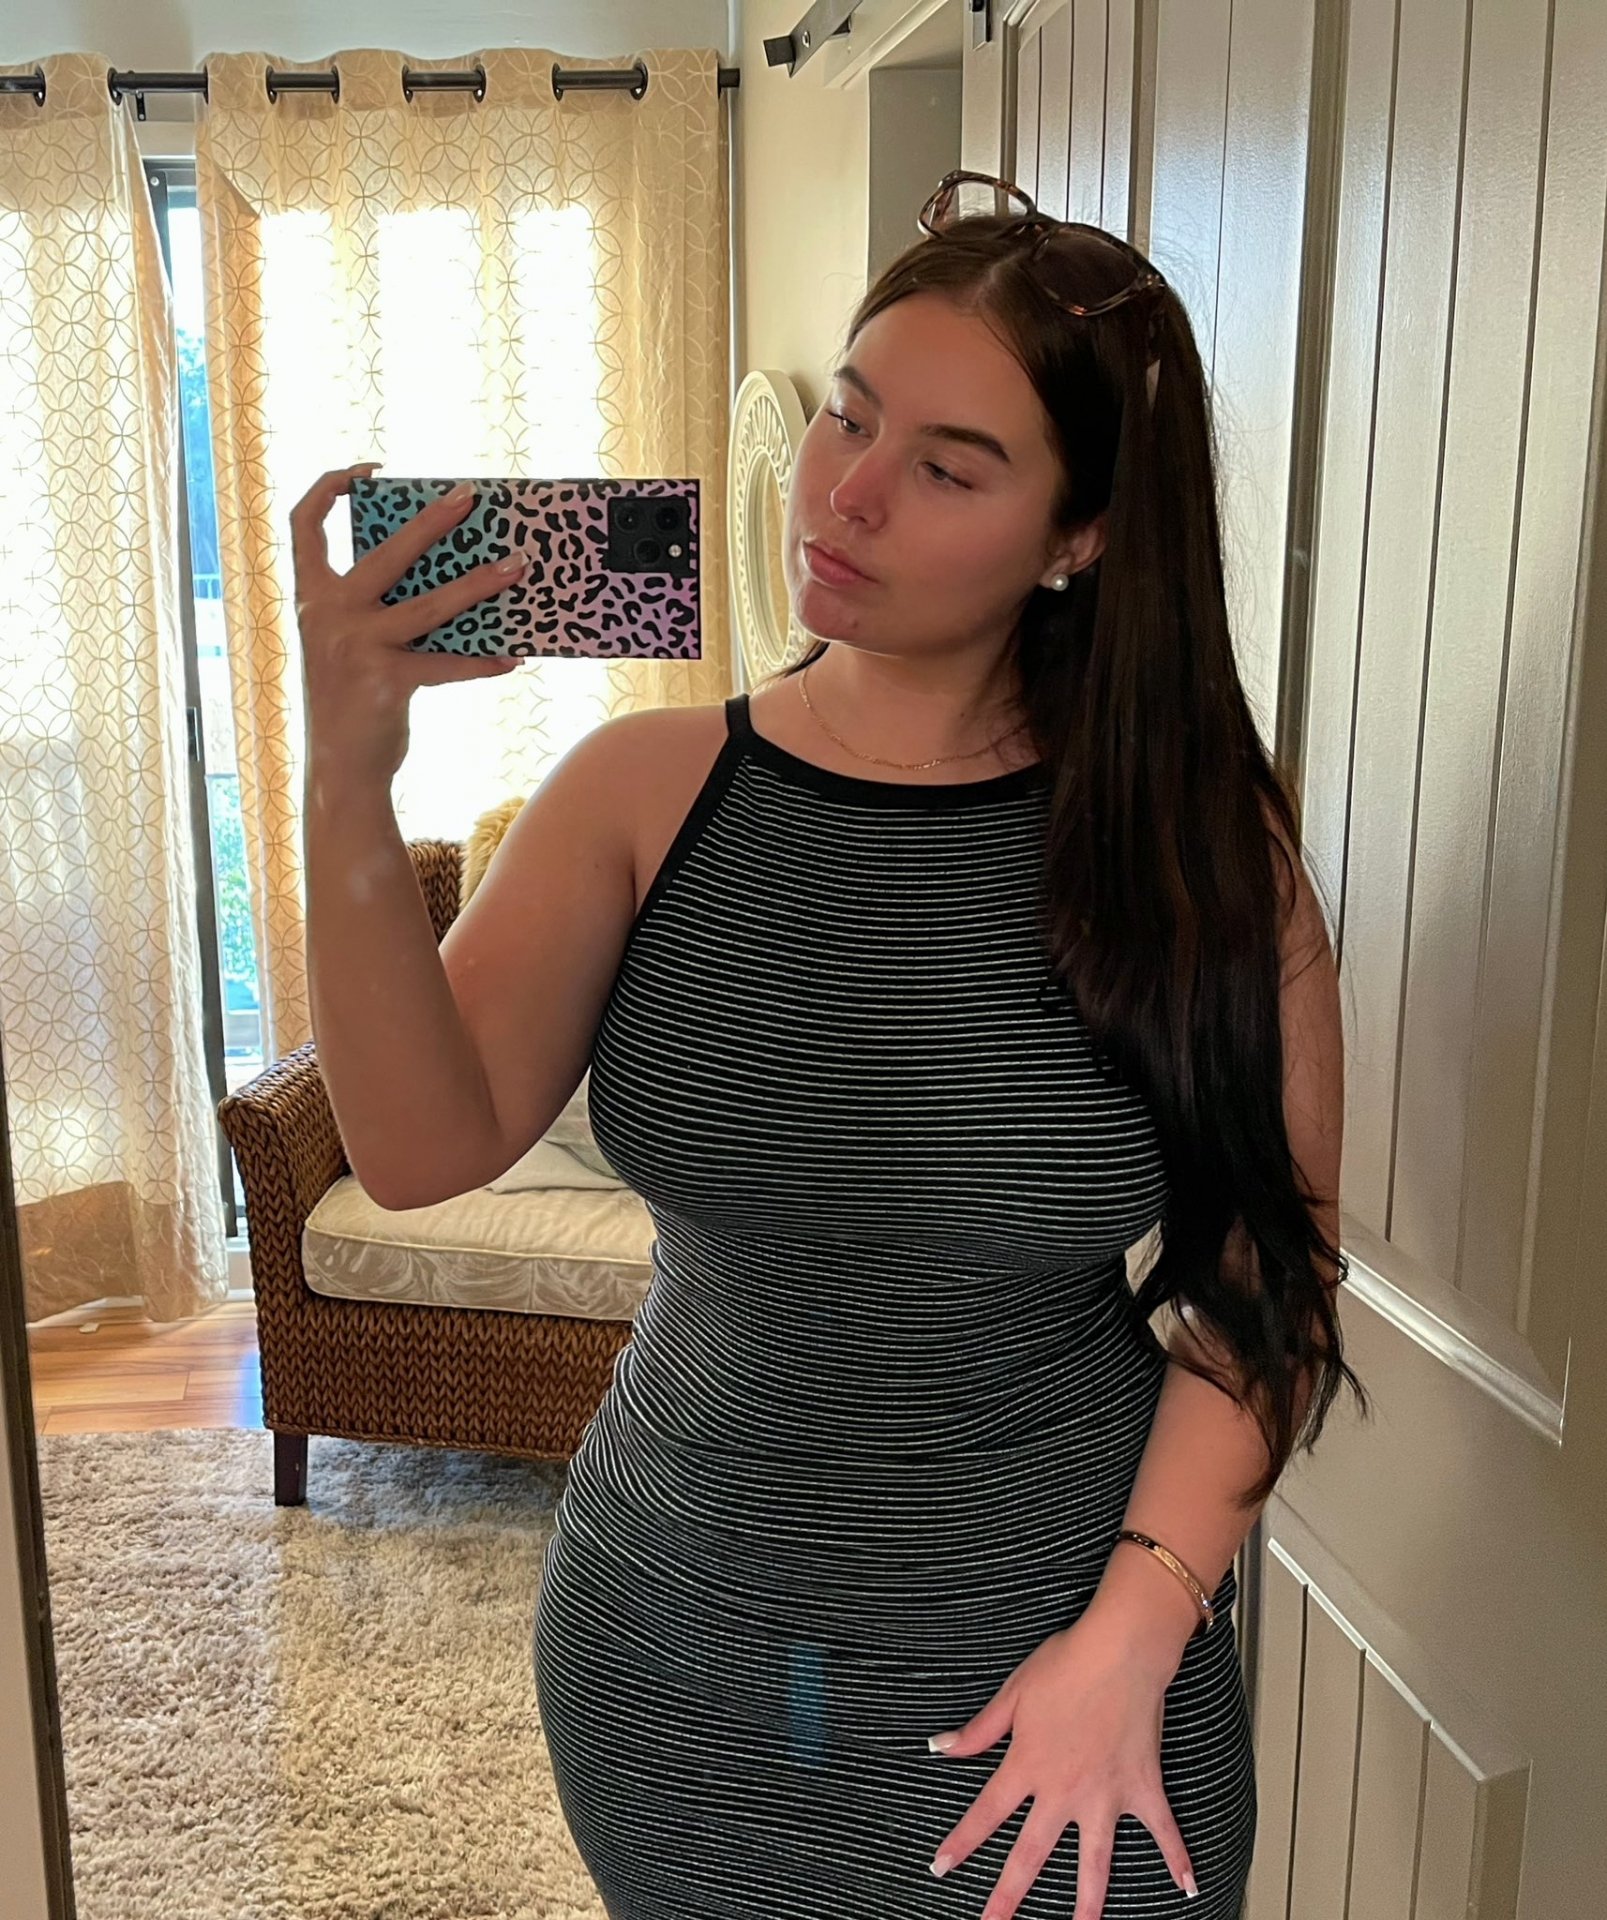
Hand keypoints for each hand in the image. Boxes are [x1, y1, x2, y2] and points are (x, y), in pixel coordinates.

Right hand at [288, 462, 534, 789]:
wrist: (340, 766)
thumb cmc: (352, 696)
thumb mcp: (347, 641)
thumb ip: (373, 606)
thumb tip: (442, 569)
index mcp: (312, 597)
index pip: (304, 524)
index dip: (330, 487)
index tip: (368, 471)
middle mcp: (328, 614)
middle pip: (386, 552)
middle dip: (431, 520)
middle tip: (470, 497)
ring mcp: (356, 646)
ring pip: (430, 604)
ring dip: (480, 584)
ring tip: (518, 566)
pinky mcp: (387, 680)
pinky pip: (448, 663)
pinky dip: (483, 661)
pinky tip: (514, 657)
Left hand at [924, 1616, 1198, 1916]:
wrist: (1120, 1651)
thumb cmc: (1067, 1663)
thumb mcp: (1012, 1693)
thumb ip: (978, 1730)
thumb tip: (940, 1747)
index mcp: (1027, 1766)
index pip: (986, 1813)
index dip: (961, 1842)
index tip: (941, 1867)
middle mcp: (1064, 1791)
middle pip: (1031, 1855)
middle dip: (1009, 1896)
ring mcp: (1106, 1796)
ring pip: (1094, 1863)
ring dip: (1087, 1903)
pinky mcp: (1143, 1788)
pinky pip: (1163, 1831)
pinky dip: (1179, 1858)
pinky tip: (1188, 1886)